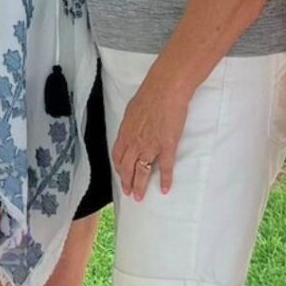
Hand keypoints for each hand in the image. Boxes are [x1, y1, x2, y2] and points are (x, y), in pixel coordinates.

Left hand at [109, 80, 191, 201]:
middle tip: (129, 193)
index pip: (117, 157)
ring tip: (140, 197)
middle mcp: (135, 142)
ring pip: (143, 172)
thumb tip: (132, 130)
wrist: (166, 89)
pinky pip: (165, 167)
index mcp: (125, 133)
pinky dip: (166, 180)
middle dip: (127, 183)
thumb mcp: (132, 110)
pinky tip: (166, 189)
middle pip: (127, 168)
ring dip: (141, 186)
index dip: (119, 169)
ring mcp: (151, 146)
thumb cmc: (150, 94)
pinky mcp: (167, 146)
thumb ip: (131, 124)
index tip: (122, 176)